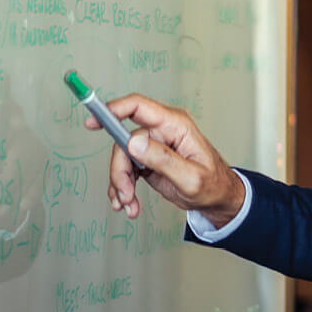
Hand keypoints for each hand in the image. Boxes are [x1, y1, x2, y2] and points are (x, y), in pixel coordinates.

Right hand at [86, 94, 245, 224]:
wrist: (217, 199)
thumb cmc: (213, 185)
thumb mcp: (191, 177)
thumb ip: (163, 159)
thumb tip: (133, 143)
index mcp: (175, 125)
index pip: (139, 107)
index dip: (113, 109)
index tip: (93, 123)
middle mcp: (162, 131)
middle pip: (123, 141)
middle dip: (120, 170)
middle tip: (125, 194)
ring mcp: (153, 146)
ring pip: (121, 158)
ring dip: (120, 183)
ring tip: (129, 204)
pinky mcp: (147, 160)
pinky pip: (125, 170)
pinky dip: (123, 188)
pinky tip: (129, 204)